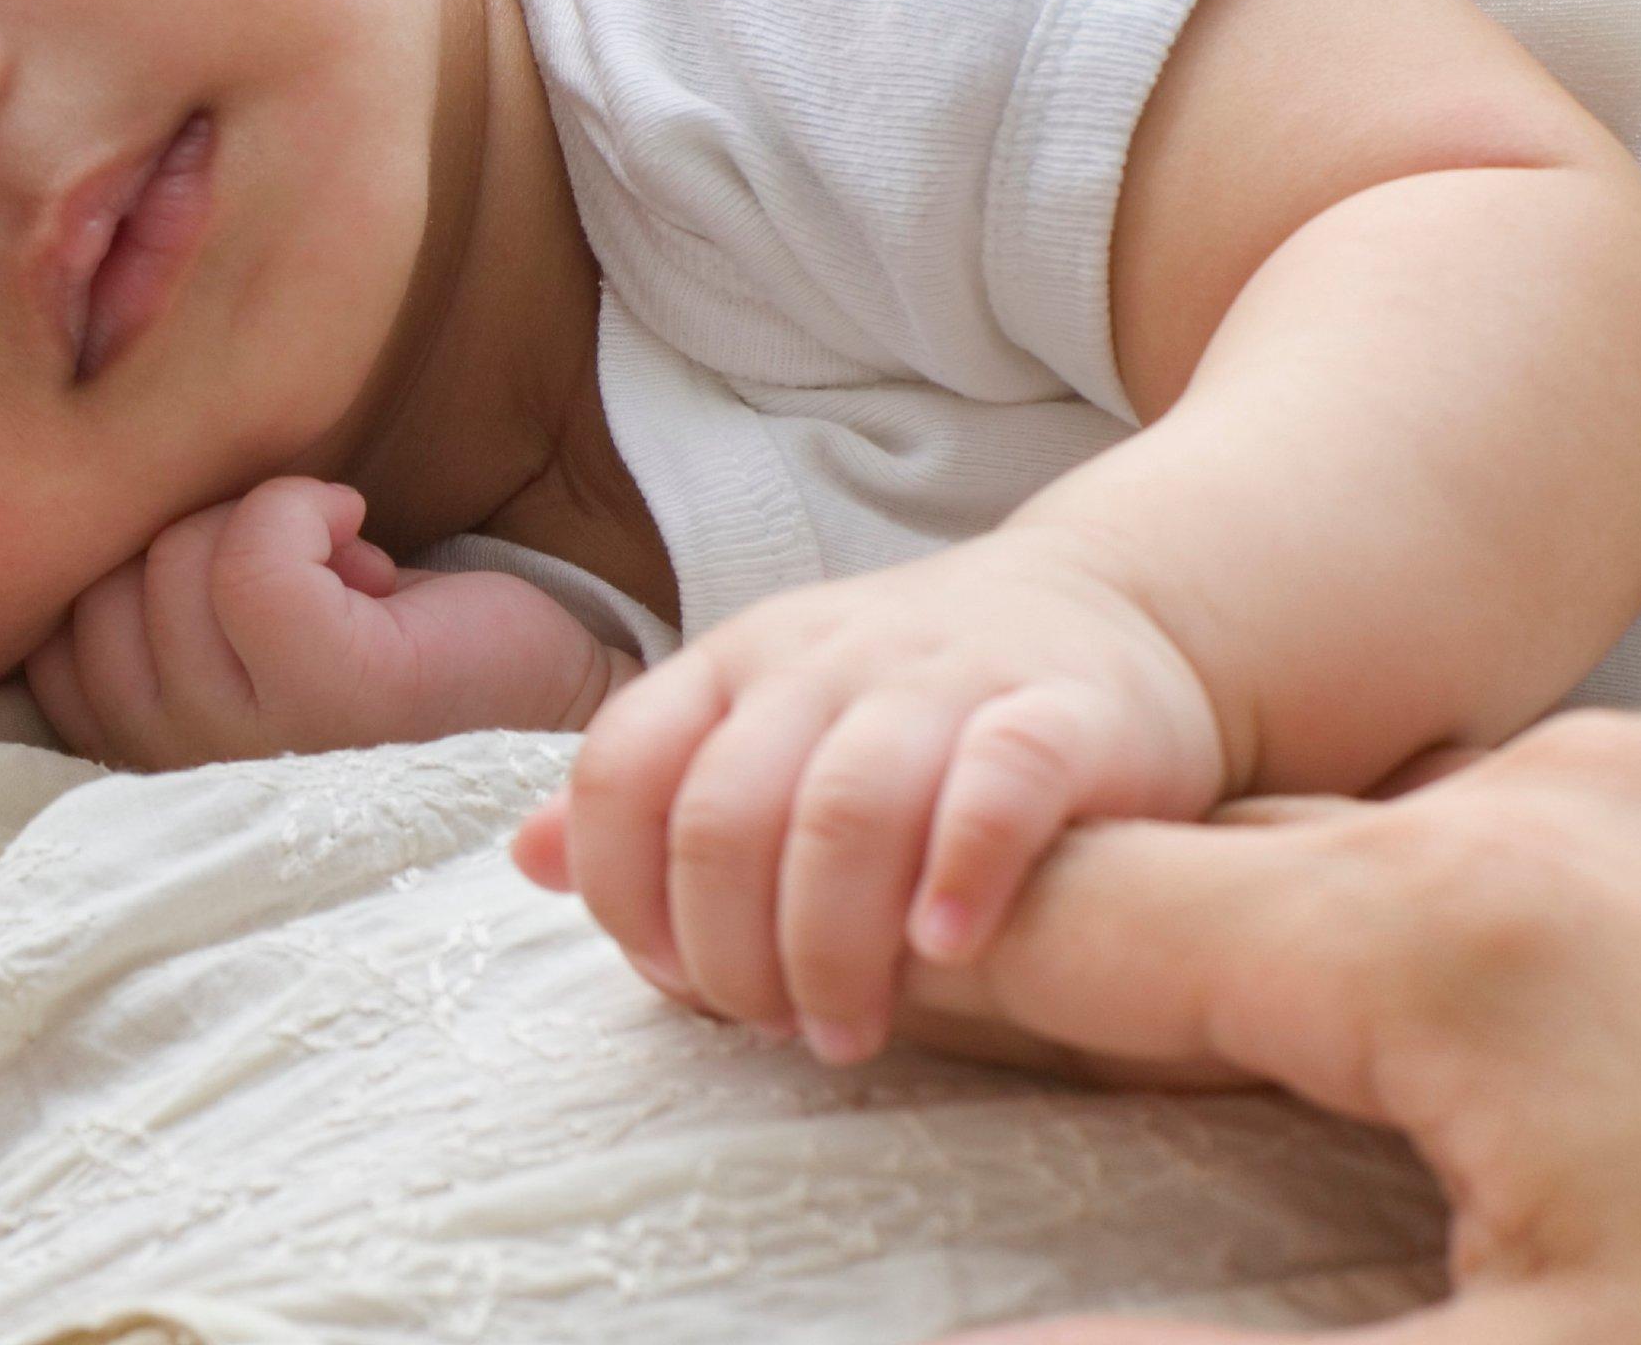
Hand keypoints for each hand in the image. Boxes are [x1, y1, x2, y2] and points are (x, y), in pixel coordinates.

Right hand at [25, 476, 622, 770]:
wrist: (553, 705)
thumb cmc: (399, 658)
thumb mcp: (239, 639)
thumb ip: (152, 608)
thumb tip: (97, 490)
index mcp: (150, 761)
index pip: (49, 638)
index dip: (135, 568)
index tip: (236, 582)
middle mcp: (183, 772)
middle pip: (101, 588)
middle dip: (198, 537)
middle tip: (303, 575)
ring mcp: (252, 743)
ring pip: (172, 560)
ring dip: (265, 522)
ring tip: (345, 575)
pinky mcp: (332, 691)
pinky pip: (253, 556)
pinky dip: (304, 508)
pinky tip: (364, 541)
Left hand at [512, 531, 1225, 1063]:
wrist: (1111, 609)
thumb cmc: (909, 704)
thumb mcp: (764, 724)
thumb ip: (656, 795)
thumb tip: (528, 858)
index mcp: (732, 666)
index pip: (623, 773)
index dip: (623, 893)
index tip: (673, 982)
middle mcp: (821, 663)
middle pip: (725, 815)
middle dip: (728, 949)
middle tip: (773, 1030)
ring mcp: (940, 679)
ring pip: (845, 808)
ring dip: (829, 942)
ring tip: (846, 1031)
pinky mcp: (1061, 711)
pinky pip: (998, 782)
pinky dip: (962, 870)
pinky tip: (944, 948)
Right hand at [903, 714, 1640, 1342]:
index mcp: (1456, 925)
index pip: (1083, 910)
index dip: (931, 970)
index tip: (816, 1016)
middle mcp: (1543, 807)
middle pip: (1198, 866)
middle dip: (1060, 966)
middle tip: (928, 1058)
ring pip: (1332, 852)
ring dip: (1210, 949)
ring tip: (1107, 1055)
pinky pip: (1461, 855)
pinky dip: (1352, 935)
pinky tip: (1333, 1032)